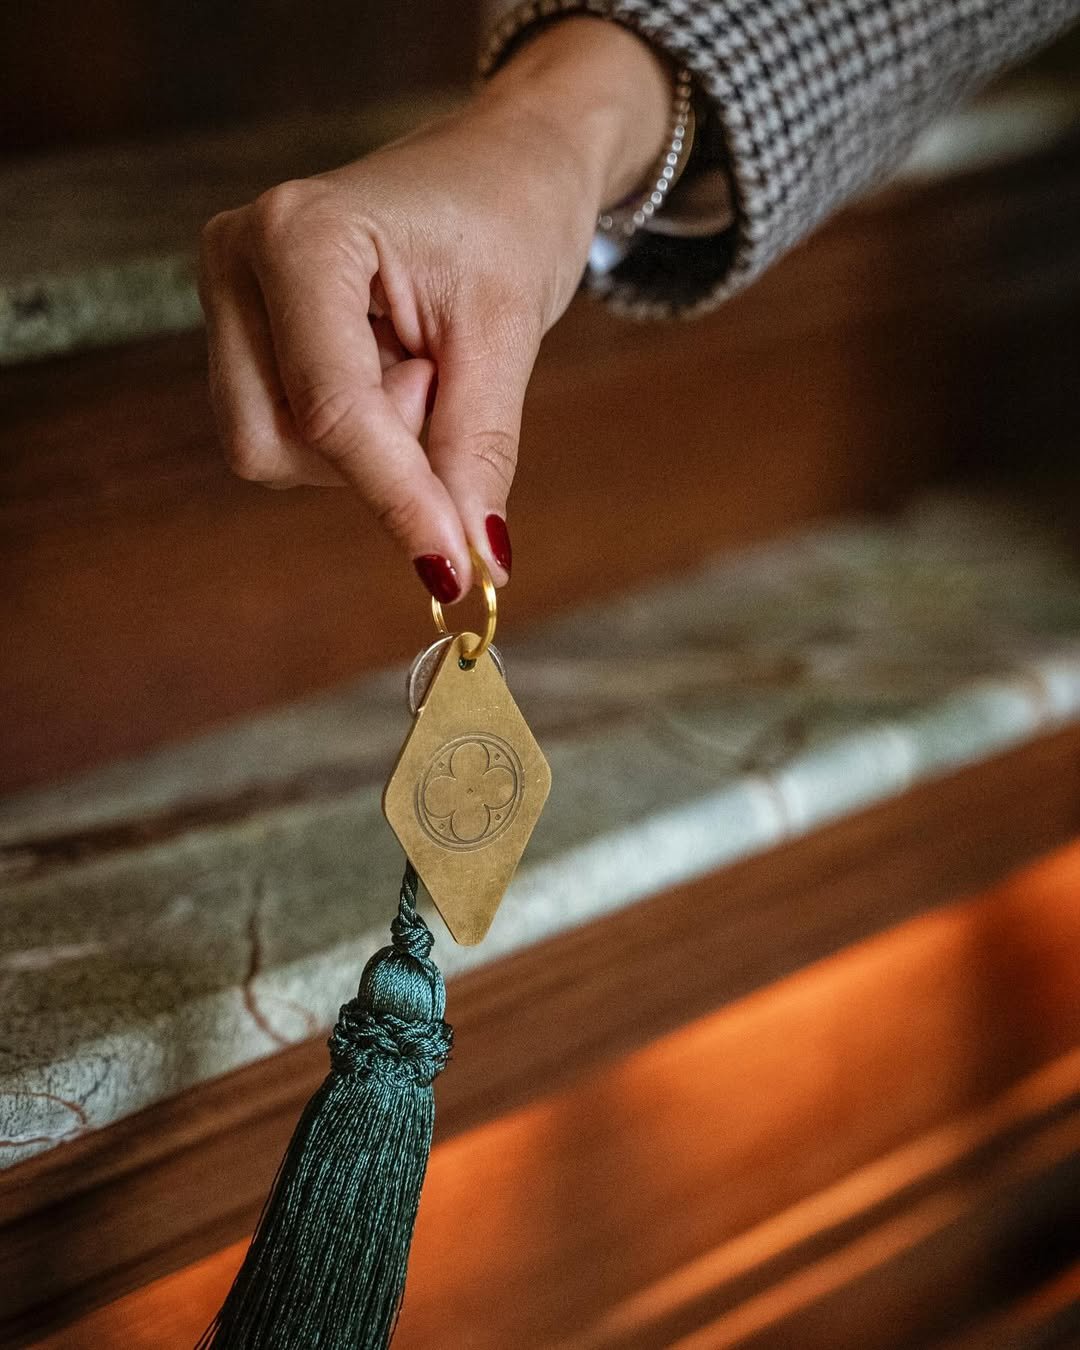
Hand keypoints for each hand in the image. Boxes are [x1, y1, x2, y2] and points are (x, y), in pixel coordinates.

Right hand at [198, 18, 669, 600]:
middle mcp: (239, 260)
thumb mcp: (507, 331)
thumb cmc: (512, 217)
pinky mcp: (246, 329)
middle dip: (373, 454)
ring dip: (367, 442)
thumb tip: (472, 563)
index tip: (454, 569)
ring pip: (274, 449)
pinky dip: (354, 430)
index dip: (395, 497)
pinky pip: (285, 432)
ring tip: (420, 362)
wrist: (505, 163)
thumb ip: (477, 450)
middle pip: (277, 442)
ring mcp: (231, 296)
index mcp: (300, 236)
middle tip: (441, 382)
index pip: (331, 408)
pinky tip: (391, 368)